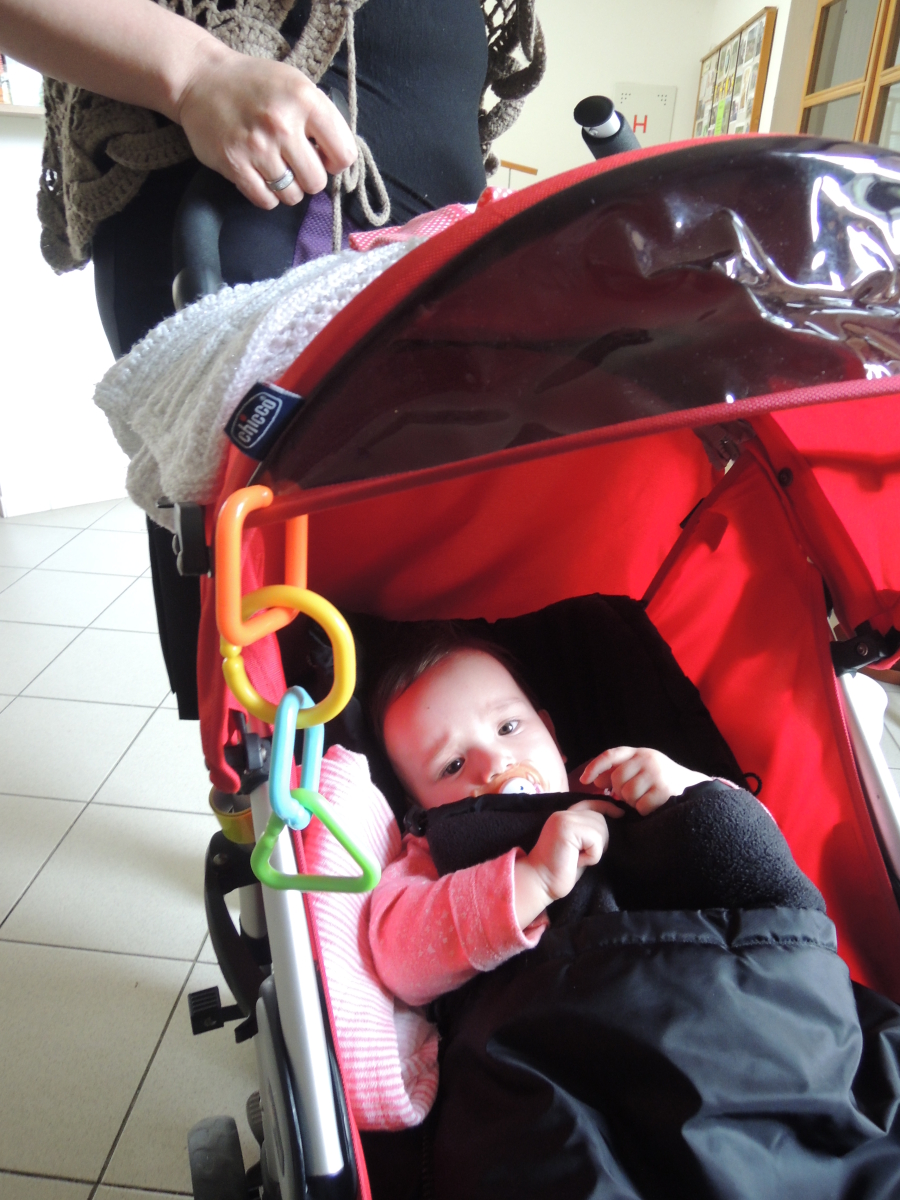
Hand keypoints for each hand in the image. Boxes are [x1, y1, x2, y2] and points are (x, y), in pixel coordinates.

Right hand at [177, 41, 357, 209]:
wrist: (201, 79)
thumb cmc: (254, 84)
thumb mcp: (296, 84)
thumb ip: (321, 117)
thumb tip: (338, 158)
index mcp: (304, 99)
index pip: (344, 153)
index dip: (337, 161)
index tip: (325, 157)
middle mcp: (282, 123)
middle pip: (317, 181)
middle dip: (310, 178)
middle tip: (297, 164)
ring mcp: (256, 146)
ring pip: (292, 195)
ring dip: (288, 189)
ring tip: (277, 169)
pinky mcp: (234, 164)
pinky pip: (265, 201)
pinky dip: (267, 195)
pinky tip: (262, 177)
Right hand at [514, 801, 608, 927]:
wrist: (540, 882)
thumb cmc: (560, 871)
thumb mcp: (577, 848)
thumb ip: (588, 834)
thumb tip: (610, 825)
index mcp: (565, 816)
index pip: (591, 803)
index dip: (608, 807)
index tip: (620, 813)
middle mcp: (563, 813)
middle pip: (600, 819)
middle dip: (600, 841)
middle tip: (582, 857)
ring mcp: (564, 818)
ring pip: (600, 830)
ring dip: (594, 851)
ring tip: (577, 859)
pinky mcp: (566, 828)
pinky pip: (595, 841)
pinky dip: (591, 856)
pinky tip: (576, 861)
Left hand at [579, 747, 709, 815]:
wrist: (694, 788)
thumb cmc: (660, 781)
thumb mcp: (641, 770)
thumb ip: (619, 771)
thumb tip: (594, 779)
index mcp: (639, 752)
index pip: (611, 755)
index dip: (595, 767)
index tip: (584, 781)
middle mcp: (648, 759)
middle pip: (616, 779)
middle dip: (620, 792)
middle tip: (632, 796)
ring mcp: (657, 773)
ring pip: (628, 794)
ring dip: (633, 803)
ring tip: (645, 799)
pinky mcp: (665, 790)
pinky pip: (641, 806)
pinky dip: (644, 811)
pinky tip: (654, 806)